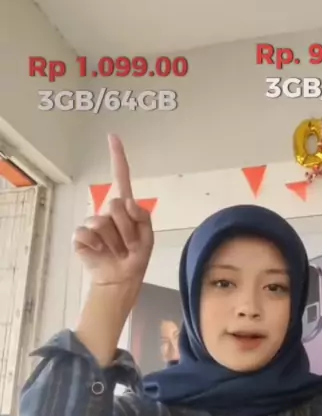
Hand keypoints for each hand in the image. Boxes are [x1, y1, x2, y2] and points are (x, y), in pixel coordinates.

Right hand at [73, 135, 153, 287]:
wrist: (121, 278)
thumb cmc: (135, 256)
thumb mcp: (148, 235)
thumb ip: (141, 215)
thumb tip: (126, 201)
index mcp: (125, 208)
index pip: (121, 177)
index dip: (117, 157)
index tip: (113, 137)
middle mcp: (107, 211)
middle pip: (116, 204)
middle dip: (127, 228)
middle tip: (130, 244)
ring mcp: (93, 223)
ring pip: (103, 223)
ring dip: (116, 242)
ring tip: (119, 252)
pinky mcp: (81, 236)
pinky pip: (87, 234)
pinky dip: (97, 246)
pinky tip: (101, 253)